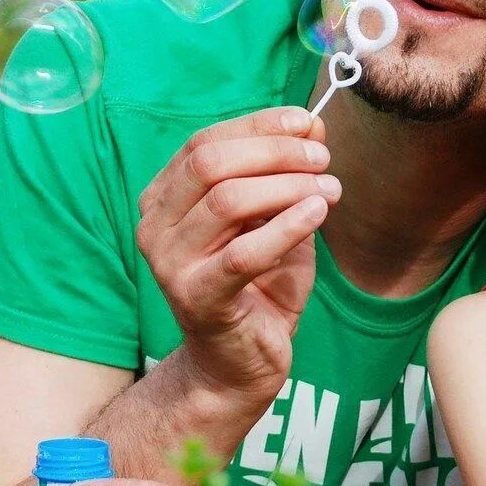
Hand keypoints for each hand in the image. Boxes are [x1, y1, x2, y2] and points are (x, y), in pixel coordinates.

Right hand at [135, 107, 336, 404]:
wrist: (238, 363)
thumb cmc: (256, 285)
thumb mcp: (273, 218)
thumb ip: (286, 172)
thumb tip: (312, 124)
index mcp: (164, 198)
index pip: (205, 142)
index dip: (258, 126)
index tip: (307, 122)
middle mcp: (155, 226)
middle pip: (211, 164)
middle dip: (275, 153)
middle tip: (322, 160)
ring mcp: (170, 264)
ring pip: (227, 202)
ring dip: (288, 187)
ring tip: (329, 190)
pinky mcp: (197, 298)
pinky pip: (244, 253)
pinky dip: (287, 227)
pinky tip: (318, 214)